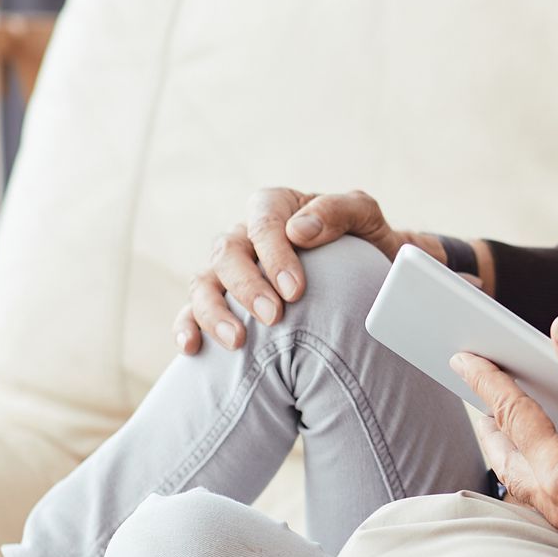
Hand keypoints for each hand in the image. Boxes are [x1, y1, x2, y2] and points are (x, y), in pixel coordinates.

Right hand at [175, 188, 413, 353]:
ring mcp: (229, 271)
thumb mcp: (365, 218)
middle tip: (274, 317)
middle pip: (226, 252)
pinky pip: (192, 312)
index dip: (273, 253)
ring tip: (237, 342)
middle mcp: (245, 237)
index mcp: (276, 208)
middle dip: (246, 286)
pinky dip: (187, 327)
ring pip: (203, 283)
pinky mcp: (222, 303)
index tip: (295, 290)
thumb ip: (339, 211)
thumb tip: (299, 231)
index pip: (262, 220)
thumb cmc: (366, 245)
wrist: (370, 280)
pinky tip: (191, 348)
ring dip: (214, 312)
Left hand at [457, 314, 557, 556]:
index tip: (464, 359)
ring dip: (510, 451)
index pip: (512, 417)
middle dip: (487, 425)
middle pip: (504, 457)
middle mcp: (555, 503)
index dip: (487, 382)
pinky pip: (547, 494)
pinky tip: (553, 459)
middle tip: (475, 398)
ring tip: (507, 427)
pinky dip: (536, 469)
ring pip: (523, 481)